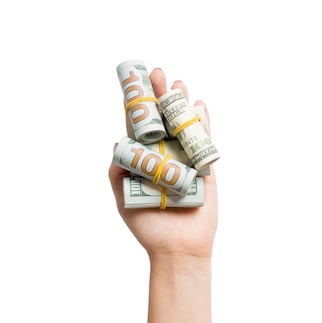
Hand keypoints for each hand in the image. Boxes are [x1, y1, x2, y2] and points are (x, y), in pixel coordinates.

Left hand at [109, 68, 216, 261]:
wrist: (180, 248)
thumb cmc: (149, 228)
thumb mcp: (124, 200)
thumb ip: (118, 173)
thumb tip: (116, 143)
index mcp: (144, 161)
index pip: (138, 127)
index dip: (136, 105)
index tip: (135, 82)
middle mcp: (164, 156)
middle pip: (162, 120)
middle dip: (160, 96)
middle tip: (159, 73)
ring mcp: (186, 160)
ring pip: (183, 126)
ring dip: (180, 103)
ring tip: (178, 83)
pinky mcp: (205, 168)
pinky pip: (204, 141)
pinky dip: (203, 122)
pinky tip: (199, 104)